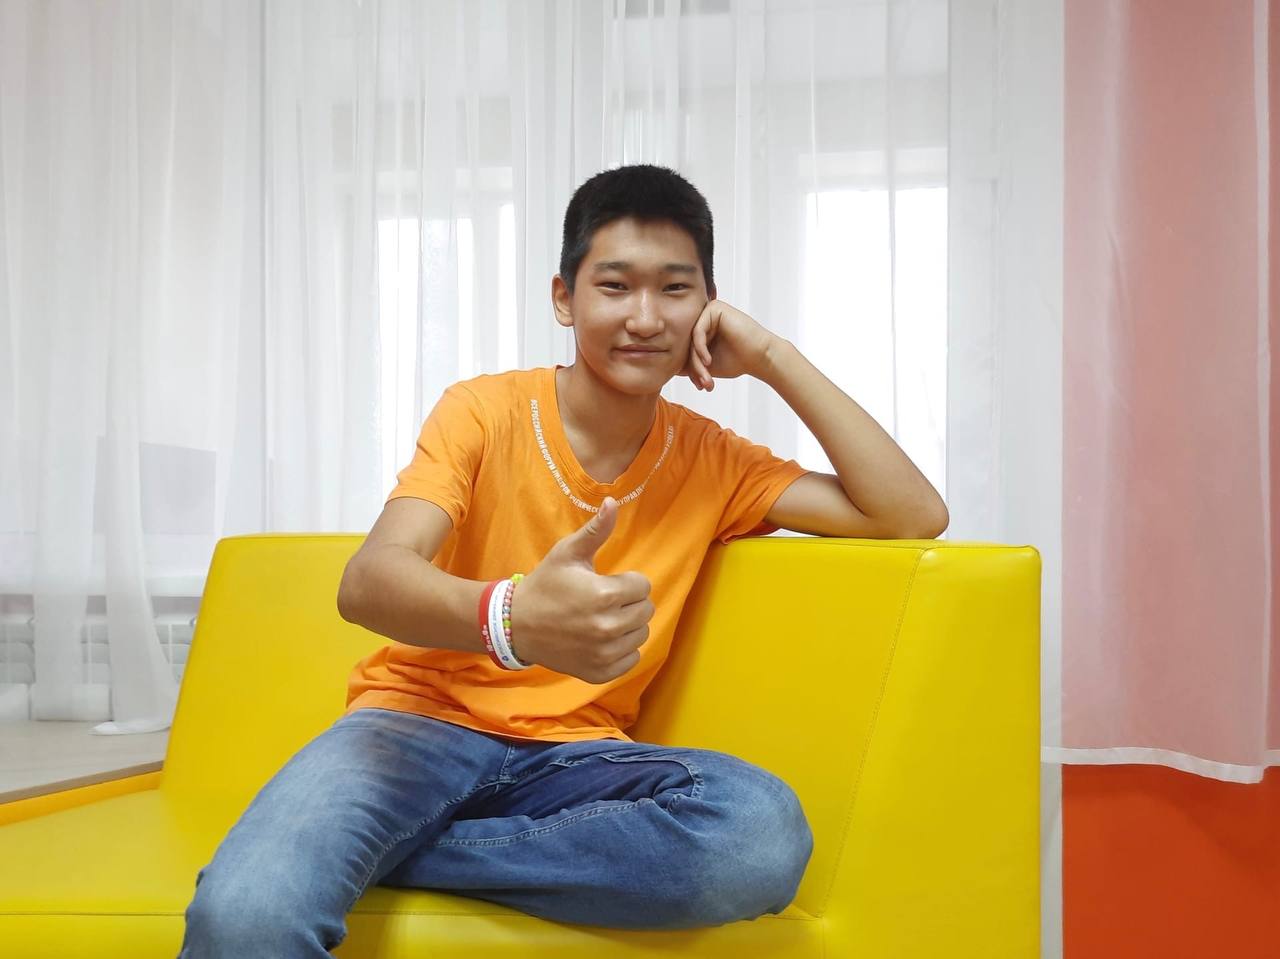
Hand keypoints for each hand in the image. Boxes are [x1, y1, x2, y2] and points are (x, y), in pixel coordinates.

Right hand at [508, 498, 653, 683]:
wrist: (516, 624)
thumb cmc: (545, 585)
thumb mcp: (567, 553)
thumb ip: (596, 531)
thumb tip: (613, 502)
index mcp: (604, 595)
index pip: (643, 586)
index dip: (626, 582)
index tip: (605, 583)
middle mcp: (607, 627)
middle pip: (646, 610)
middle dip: (629, 603)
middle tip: (604, 601)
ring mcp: (604, 653)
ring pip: (641, 635)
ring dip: (627, 626)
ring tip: (602, 619)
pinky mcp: (600, 672)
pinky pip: (631, 660)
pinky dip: (621, 651)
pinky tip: (601, 640)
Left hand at [679, 299, 778, 391]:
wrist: (761, 357)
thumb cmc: (737, 361)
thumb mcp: (706, 366)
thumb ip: (687, 363)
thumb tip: (664, 367)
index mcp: (700, 328)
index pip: (685, 348)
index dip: (689, 369)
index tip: (699, 385)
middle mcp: (702, 317)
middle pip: (686, 344)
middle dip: (694, 368)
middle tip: (703, 384)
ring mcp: (708, 311)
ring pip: (690, 340)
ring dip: (697, 362)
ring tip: (707, 377)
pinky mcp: (714, 308)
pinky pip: (697, 331)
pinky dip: (700, 349)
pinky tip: (708, 361)